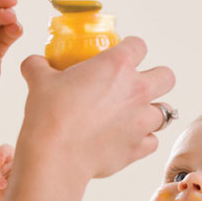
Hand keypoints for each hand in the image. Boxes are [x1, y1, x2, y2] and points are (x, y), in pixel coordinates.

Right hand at [16, 36, 175, 181]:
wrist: (56, 155)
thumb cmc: (49, 114)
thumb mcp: (39, 81)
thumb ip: (40, 66)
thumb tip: (34, 63)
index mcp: (117, 65)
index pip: (139, 46)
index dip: (131, 49)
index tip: (123, 56)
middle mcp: (138, 90)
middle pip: (167, 77)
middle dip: (157, 80)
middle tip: (138, 87)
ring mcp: (142, 121)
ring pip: (165, 113)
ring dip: (151, 113)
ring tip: (133, 117)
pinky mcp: (139, 148)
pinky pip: (153, 142)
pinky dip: (144, 140)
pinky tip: (128, 140)